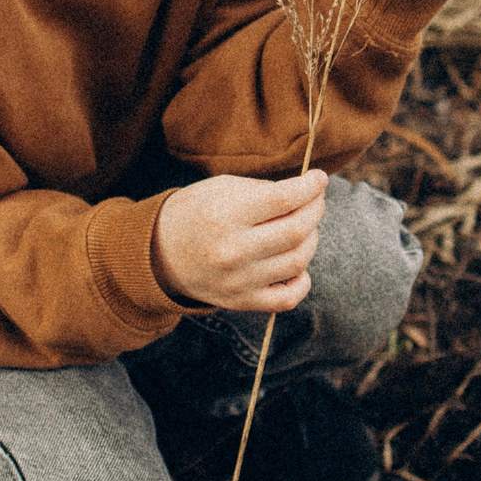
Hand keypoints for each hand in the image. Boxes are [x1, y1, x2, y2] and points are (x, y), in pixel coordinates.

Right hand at [153, 171, 326, 313]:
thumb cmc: (195, 212)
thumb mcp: (222, 188)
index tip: (320, 179)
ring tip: (304, 227)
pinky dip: (302, 280)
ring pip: (298, 261)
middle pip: (297, 230)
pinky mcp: (242, 301)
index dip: (311, 187)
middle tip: (315, 200)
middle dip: (315, 210)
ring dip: (311, 239)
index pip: (284, 199)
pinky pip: (288, 298)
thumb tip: (306, 192)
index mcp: (225, 215)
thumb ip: (264, 190)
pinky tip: (297, 264)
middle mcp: (233, 251)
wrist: (160, 253)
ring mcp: (239, 280)